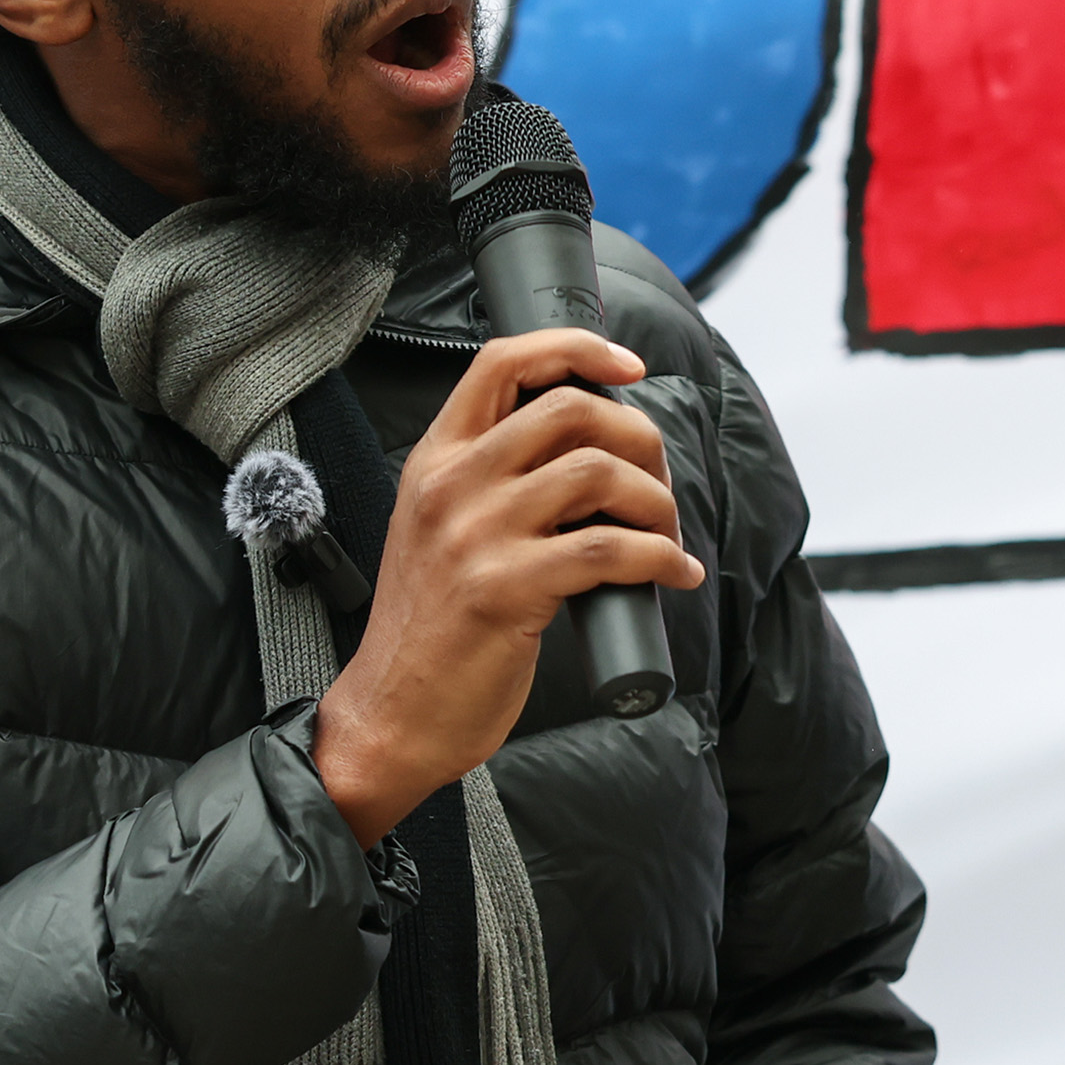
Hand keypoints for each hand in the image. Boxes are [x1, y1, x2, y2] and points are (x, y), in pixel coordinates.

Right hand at [307, 328, 705, 843]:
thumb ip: (492, 483)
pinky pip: (609, 549)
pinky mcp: (505, 589)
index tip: (628, 368)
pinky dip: (659, 557)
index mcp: (435, 460)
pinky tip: (671, 574)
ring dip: (656, 501)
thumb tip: (589, 454)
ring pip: (597, 473)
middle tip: (657, 483)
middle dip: (638, 437)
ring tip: (666, 535)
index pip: (502, 362)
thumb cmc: (431, 630)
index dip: (576, 350)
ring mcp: (475, 535)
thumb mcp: (441, 530)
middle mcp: (452, 485)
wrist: (392, 714)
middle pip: (569, 409)